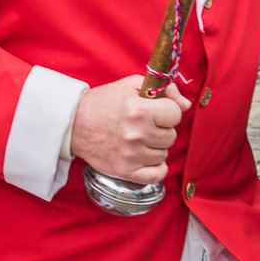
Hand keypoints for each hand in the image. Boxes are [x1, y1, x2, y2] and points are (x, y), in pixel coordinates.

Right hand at [71, 76, 189, 185]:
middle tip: (145, 125)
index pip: (175, 114)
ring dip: (155, 147)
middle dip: (161, 129)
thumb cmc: (104, 102)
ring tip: (140, 139)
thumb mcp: (131, 85)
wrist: (74, 124)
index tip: (157, 111)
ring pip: (163, 154)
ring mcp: (131, 155)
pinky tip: (148, 158)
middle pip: (171, 136)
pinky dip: (156, 168)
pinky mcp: (125, 171)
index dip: (168, 111)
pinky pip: (156, 175)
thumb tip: (186, 105)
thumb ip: (163, 90)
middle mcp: (137, 134)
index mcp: (139, 110)